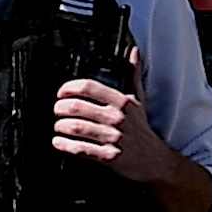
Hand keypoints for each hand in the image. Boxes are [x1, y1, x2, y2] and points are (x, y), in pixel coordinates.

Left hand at [50, 76, 172, 185]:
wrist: (154, 160)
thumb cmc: (142, 128)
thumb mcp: (139, 100)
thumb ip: (133, 75)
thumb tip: (134, 52)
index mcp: (122, 102)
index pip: (89, 87)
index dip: (69, 88)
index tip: (61, 92)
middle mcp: (118, 118)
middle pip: (77, 107)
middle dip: (60, 107)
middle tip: (56, 109)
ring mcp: (114, 138)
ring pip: (76, 128)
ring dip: (60, 126)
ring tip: (58, 126)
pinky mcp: (109, 156)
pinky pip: (80, 149)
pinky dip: (65, 145)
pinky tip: (58, 142)